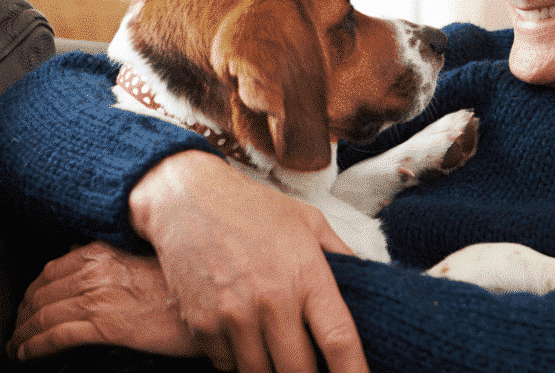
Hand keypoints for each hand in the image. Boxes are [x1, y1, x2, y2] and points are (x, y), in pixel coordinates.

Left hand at [10, 241, 198, 359]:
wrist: (210, 301)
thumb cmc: (183, 284)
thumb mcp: (147, 260)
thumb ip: (116, 259)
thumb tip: (91, 258)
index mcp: (104, 252)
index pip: (52, 269)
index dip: (34, 289)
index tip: (28, 303)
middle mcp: (96, 271)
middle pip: (41, 292)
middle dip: (23, 313)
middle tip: (17, 327)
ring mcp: (99, 298)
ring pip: (43, 314)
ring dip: (23, 332)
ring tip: (16, 345)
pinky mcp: (105, 325)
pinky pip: (57, 335)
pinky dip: (35, 345)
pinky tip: (26, 353)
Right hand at [129, 150, 368, 372]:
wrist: (186, 199)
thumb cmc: (253, 209)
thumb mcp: (308, 222)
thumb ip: (341, 255)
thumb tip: (367, 282)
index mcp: (306, 276)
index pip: (339, 340)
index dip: (354, 372)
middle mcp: (272, 300)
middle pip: (300, 371)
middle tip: (313, 368)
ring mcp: (234, 315)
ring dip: (274, 371)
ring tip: (281, 356)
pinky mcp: (202, 323)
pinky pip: (227, 365)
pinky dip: (240, 362)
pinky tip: (248, 343)